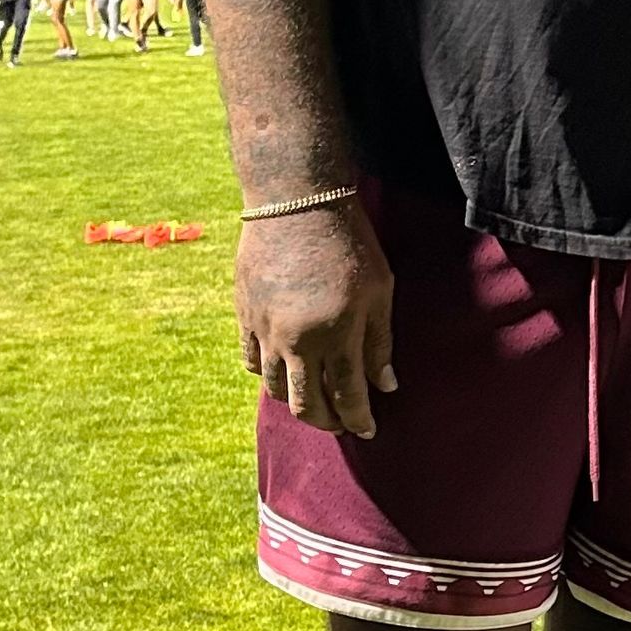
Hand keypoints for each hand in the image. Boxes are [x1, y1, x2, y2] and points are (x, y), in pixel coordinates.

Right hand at [235, 197, 396, 434]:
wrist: (295, 201)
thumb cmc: (349, 242)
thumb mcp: (380, 290)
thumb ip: (380, 342)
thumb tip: (386, 386)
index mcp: (336, 334)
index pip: (347, 396)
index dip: (359, 419)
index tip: (368, 429)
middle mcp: (296, 341)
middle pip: (306, 405)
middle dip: (327, 423)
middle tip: (342, 424)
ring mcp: (265, 331)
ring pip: (276, 390)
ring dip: (298, 403)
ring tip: (315, 401)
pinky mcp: (244, 316)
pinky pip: (251, 363)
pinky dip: (268, 376)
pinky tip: (285, 372)